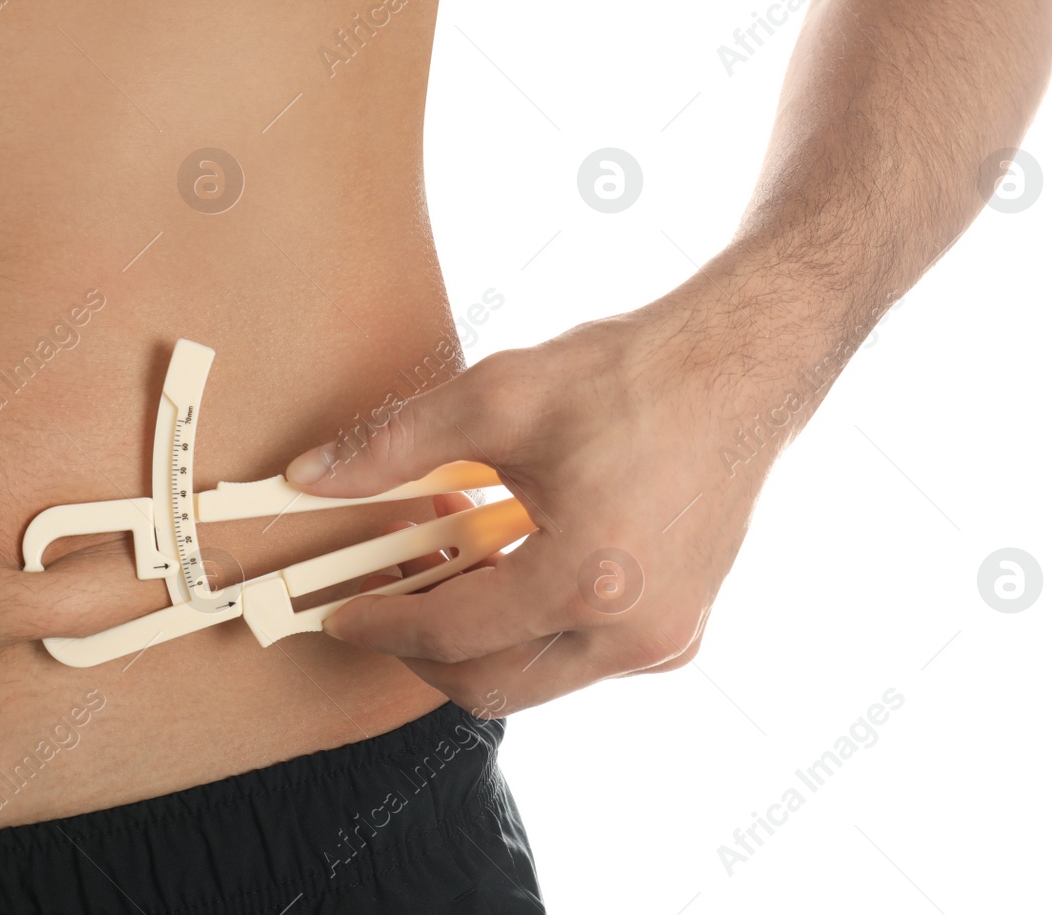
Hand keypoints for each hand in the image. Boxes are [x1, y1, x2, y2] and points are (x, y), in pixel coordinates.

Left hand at [283, 288, 791, 716]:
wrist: (740, 367)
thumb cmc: (632, 377)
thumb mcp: (496, 398)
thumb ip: (392, 447)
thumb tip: (311, 478)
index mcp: (588, 582)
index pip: (451, 634)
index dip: (381, 622)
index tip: (339, 608)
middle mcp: (634, 633)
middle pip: (491, 683)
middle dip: (423, 647)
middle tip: (386, 593)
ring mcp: (665, 640)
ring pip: (536, 676)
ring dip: (478, 635)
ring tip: (449, 560)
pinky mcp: (681, 628)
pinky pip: (582, 655)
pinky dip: (530, 625)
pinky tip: (508, 560)